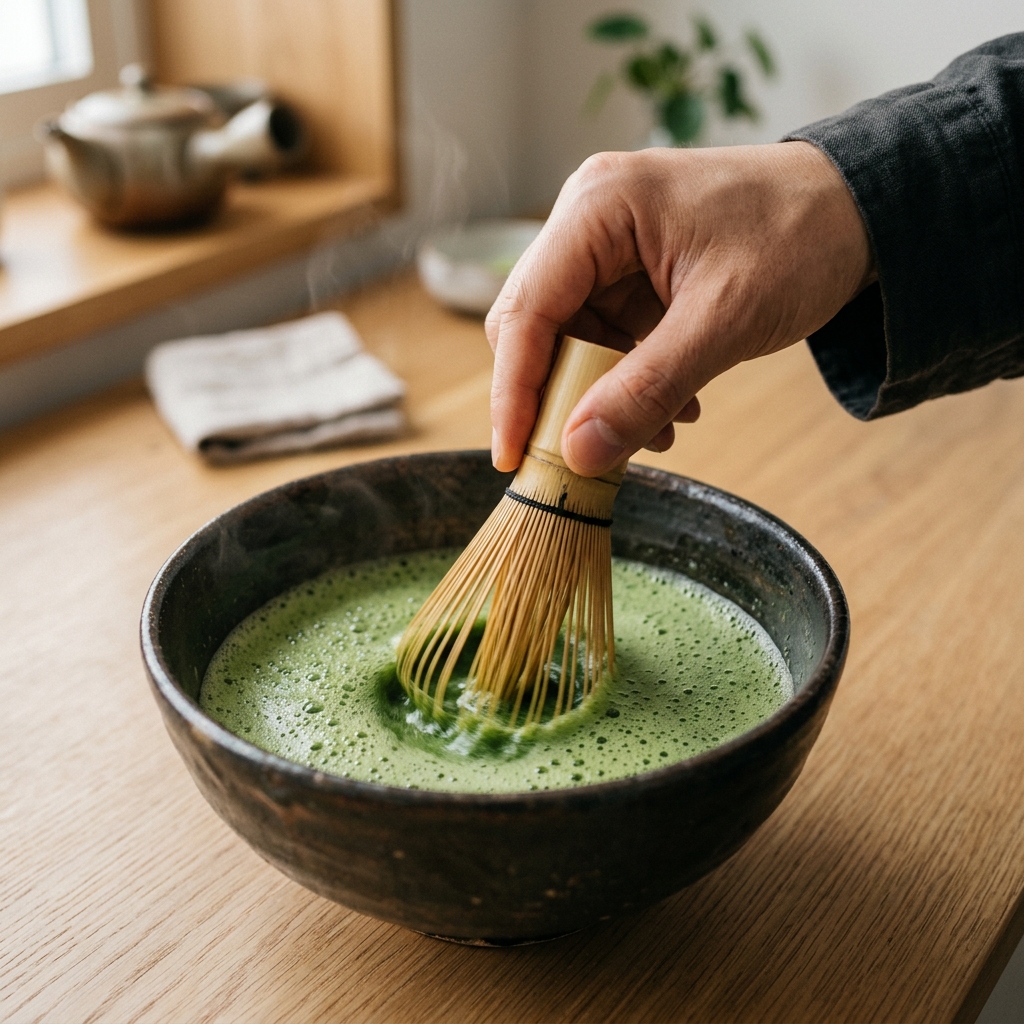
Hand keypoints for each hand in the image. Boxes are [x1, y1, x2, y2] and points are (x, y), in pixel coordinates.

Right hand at [485, 141, 874, 475]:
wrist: (861, 209)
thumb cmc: (801, 238)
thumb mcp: (723, 321)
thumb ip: (647, 389)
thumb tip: (577, 453)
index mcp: (598, 207)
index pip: (525, 311)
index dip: (512, 392)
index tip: (513, 459)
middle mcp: (589, 219)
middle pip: (537, 328)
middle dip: (560, 398)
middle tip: (587, 456)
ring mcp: (608, 246)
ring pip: (570, 341)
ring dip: (601, 398)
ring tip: (660, 431)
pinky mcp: (630, 272)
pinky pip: (606, 339)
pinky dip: (628, 382)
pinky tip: (674, 407)